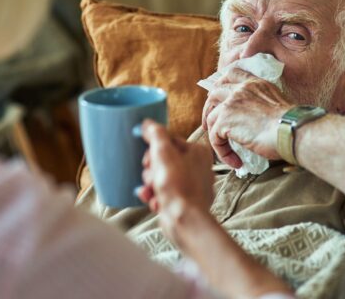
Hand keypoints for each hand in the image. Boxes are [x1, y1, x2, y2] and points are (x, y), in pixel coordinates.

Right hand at [136, 120, 214, 245]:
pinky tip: (154, 202)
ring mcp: (190, 185)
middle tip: (151, 177)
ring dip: (151, 184)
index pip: (168, 141)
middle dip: (151, 170)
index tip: (147, 159)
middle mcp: (197, 167)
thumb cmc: (178, 186)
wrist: (185, 220)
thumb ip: (155, 134)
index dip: (153, 150)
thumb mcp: (163, 152)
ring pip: (160, 177)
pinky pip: (163, 193)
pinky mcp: (183, 201)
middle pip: (163, 159)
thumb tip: (147, 123)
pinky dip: (155, 197)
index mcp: (197, 151)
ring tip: (152, 191)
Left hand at [202, 68, 293, 167]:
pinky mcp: (225, 119)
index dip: (221, 85)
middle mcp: (241, 89)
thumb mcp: (277, 104)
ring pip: (211, 118)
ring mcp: (231, 103)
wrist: (291, 131)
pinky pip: (214, 137)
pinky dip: (222, 152)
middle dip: (209, 109)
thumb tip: (254, 119)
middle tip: (211, 126)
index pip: (232, 74)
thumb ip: (262, 103)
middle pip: (214, 93)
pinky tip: (235, 161)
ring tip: (226, 152)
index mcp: (255, 83)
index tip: (219, 100)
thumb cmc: (290, 125)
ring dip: (216, 136)